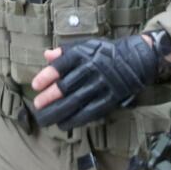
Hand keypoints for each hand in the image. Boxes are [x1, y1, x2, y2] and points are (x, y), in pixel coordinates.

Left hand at [31, 35, 157, 130]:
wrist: (135, 59)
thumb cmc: (105, 52)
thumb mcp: (86, 45)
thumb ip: (65, 51)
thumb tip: (47, 55)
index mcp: (84, 54)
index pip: (62, 64)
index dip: (47, 75)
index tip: (35, 85)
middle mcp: (92, 69)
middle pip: (67, 86)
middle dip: (50, 97)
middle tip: (37, 105)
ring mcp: (101, 85)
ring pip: (76, 101)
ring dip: (58, 112)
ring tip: (45, 119)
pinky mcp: (110, 98)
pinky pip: (90, 112)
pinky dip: (75, 120)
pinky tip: (63, 124)